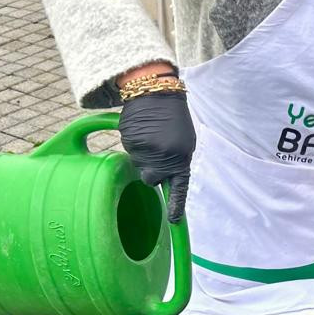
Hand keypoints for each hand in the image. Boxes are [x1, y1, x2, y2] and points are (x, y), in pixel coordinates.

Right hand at [118, 90, 195, 221]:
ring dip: (142, 156)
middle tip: (154, 152)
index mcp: (181, 157)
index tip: (173, 221)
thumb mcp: (182, 141)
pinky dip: (134, 145)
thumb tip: (166, 180)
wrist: (155, 92)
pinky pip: (130, 153)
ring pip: (139, 166)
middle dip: (150, 170)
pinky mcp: (131, 143)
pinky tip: (141, 132)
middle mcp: (165, 156)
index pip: (179, 187)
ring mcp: (147, 151)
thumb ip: (175, 161)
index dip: (176, 204)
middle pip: (152, 180)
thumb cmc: (171, 118)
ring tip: (149, 137)